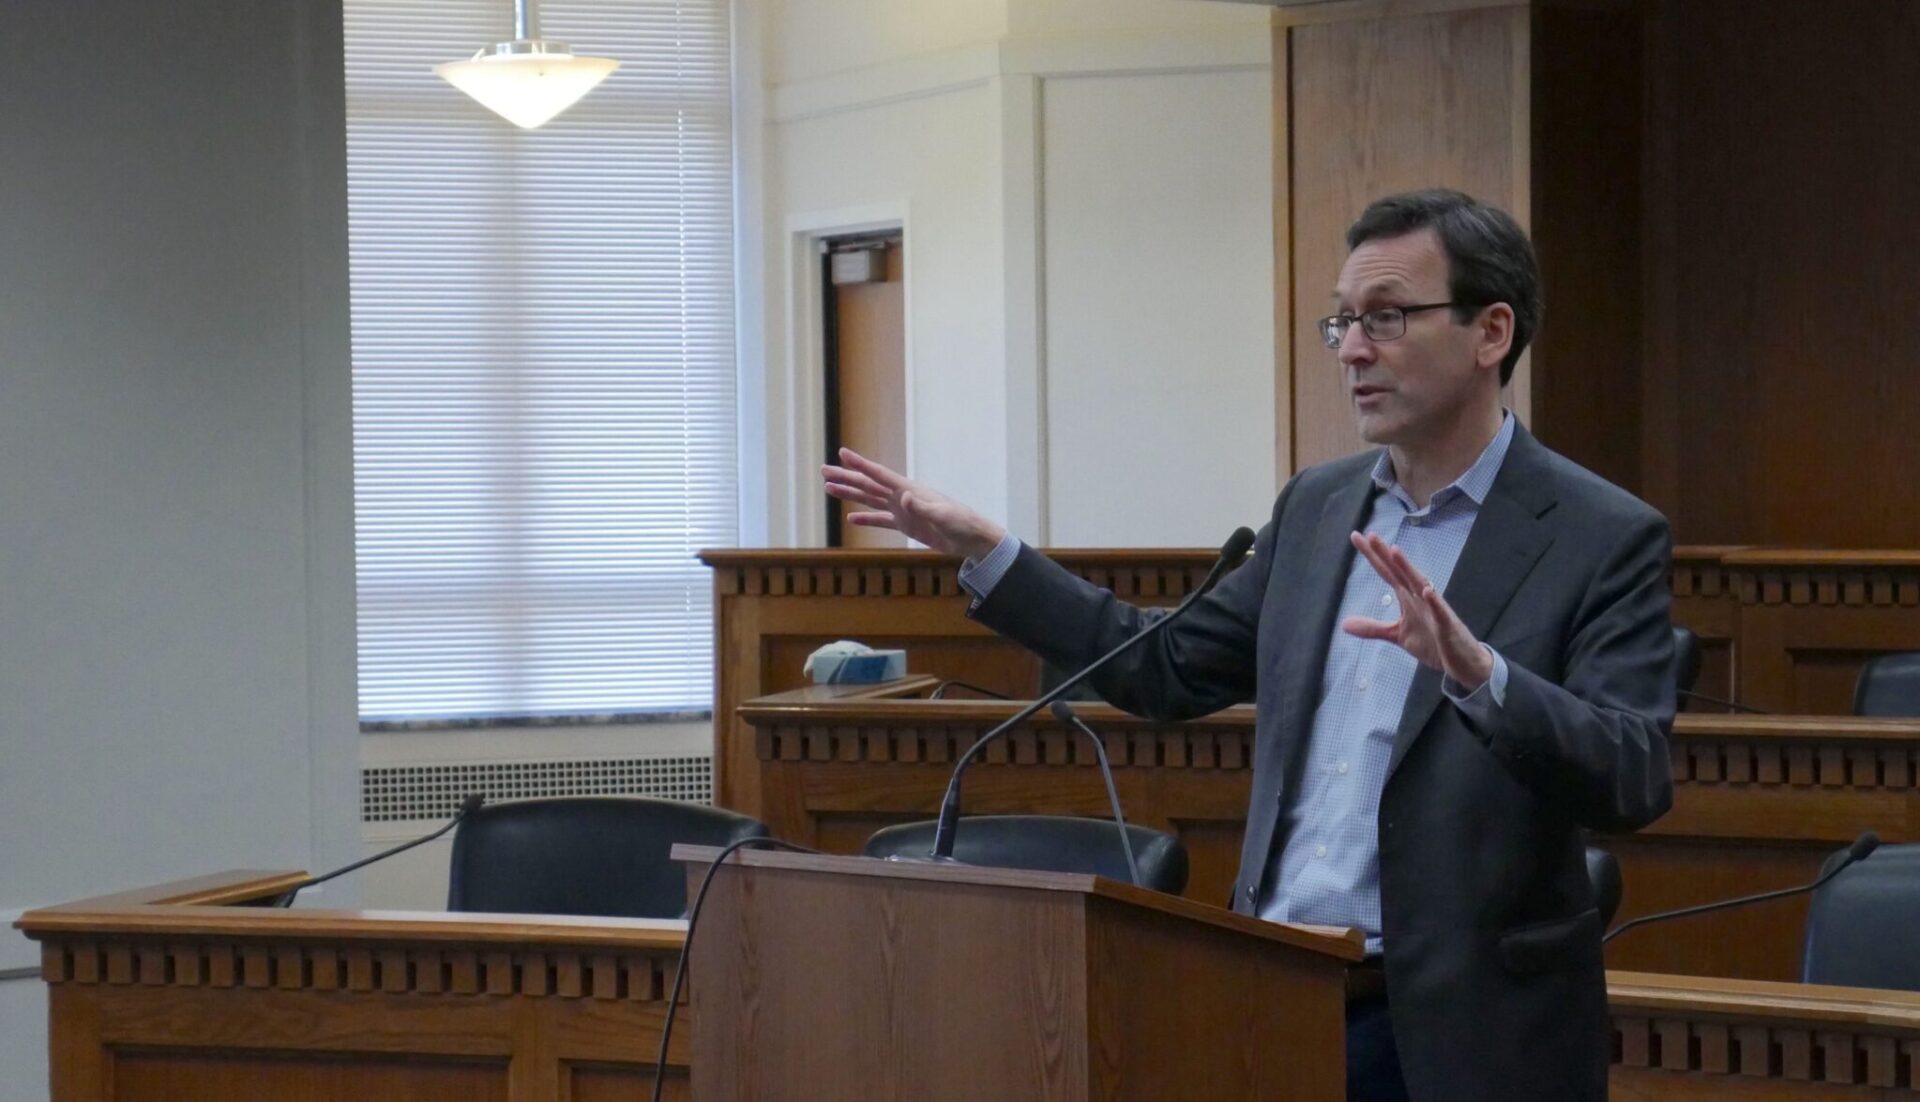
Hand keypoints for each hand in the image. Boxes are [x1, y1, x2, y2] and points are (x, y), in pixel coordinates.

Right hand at [822, 448, 1006, 559]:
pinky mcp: (907, 525)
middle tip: (824, 470)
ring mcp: (903, 510)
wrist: (972, 538)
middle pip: (869, 485)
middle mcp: (903, 496)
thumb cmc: (962, 523)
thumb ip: (922, 507)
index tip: (842, 453)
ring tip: (829, 489)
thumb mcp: (944, 515)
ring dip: (851, 494)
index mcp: (910, 490)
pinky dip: (866, 518)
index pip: (880, 475)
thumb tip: (902, 497)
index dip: (861, 464)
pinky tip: (851, 518)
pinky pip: (881, 520)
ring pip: (870, 500)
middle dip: (846, 477)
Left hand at [1341, 531, 1493, 686]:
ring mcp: (1435, 610)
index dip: (1373, 556)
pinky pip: (1441, 612)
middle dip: (1386, 554)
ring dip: (1408, 568)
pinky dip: (1434, 601)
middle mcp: (1420, 598)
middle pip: (1400, 572)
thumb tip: (1344, 624)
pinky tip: (1426, 590)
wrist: (1462, 661)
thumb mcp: (1398, 635)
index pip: (1387, 572)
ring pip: (1420, 584)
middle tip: (1370, 535)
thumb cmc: (1433, 642)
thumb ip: (1373, 628)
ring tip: (1394, 551)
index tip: (1356, 537)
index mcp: (1408, 598)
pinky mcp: (1447, 626)